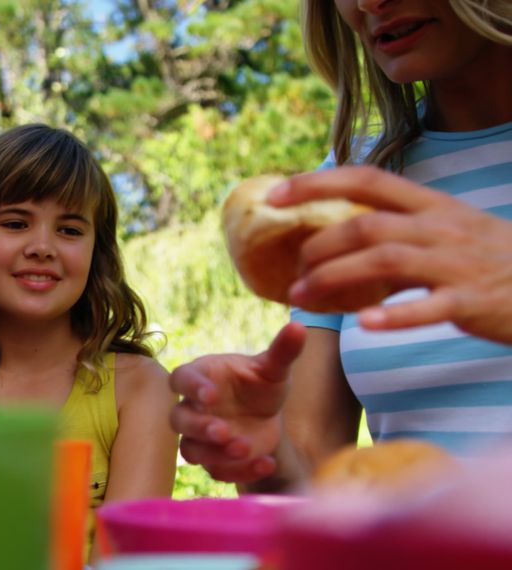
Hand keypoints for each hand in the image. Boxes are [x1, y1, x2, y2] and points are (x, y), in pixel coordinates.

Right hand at [169, 322, 305, 482]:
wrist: (266, 414)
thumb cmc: (260, 383)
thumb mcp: (273, 368)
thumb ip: (282, 351)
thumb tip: (299, 326)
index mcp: (200, 377)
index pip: (182, 379)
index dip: (192, 387)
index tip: (212, 394)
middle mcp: (192, 408)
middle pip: (179, 419)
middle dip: (200, 428)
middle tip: (224, 432)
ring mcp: (200, 437)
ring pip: (191, 450)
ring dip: (215, 454)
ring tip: (245, 447)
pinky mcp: (215, 460)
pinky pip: (217, 472)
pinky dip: (240, 472)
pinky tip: (267, 463)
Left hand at [270, 166, 511, 342]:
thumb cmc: (493, 261)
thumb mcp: (447, 233)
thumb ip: (397, 234)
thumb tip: (336, 242)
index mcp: (431, 206)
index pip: (366, 180)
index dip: (316, 183)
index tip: (273, 195)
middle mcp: (440, 228)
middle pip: (365, 226)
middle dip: (317, 247)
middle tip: (289, 275)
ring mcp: (457, 263)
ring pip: (385, 262)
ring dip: (334, 279)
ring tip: (301, 300)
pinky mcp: (472, 302)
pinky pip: (428, 307)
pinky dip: (394, 315)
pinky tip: (363, 324)